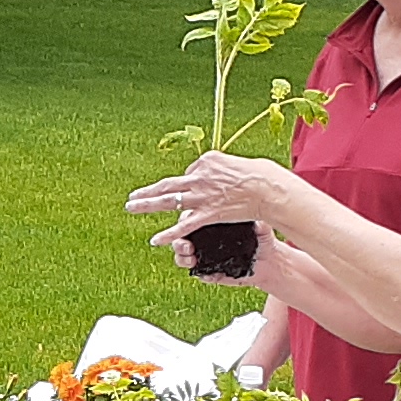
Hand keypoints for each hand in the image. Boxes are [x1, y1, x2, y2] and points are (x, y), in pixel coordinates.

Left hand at [123, 152, 302, 227]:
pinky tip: (155, 240)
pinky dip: (169, 233)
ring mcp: (202, 195)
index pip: (189, 174)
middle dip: (148, 192)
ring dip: (147, 205)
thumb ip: (221, 169)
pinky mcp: (208, 213)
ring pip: (169, 200)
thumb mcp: (237, 164)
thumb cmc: (260, 176)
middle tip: (131, 197)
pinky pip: (185, 225)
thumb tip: (213, 172)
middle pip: (168, 184)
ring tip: (130, 208)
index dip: (189, 184)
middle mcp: (200, 176)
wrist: (269, 189)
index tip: (190, 191)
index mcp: (207, 161)